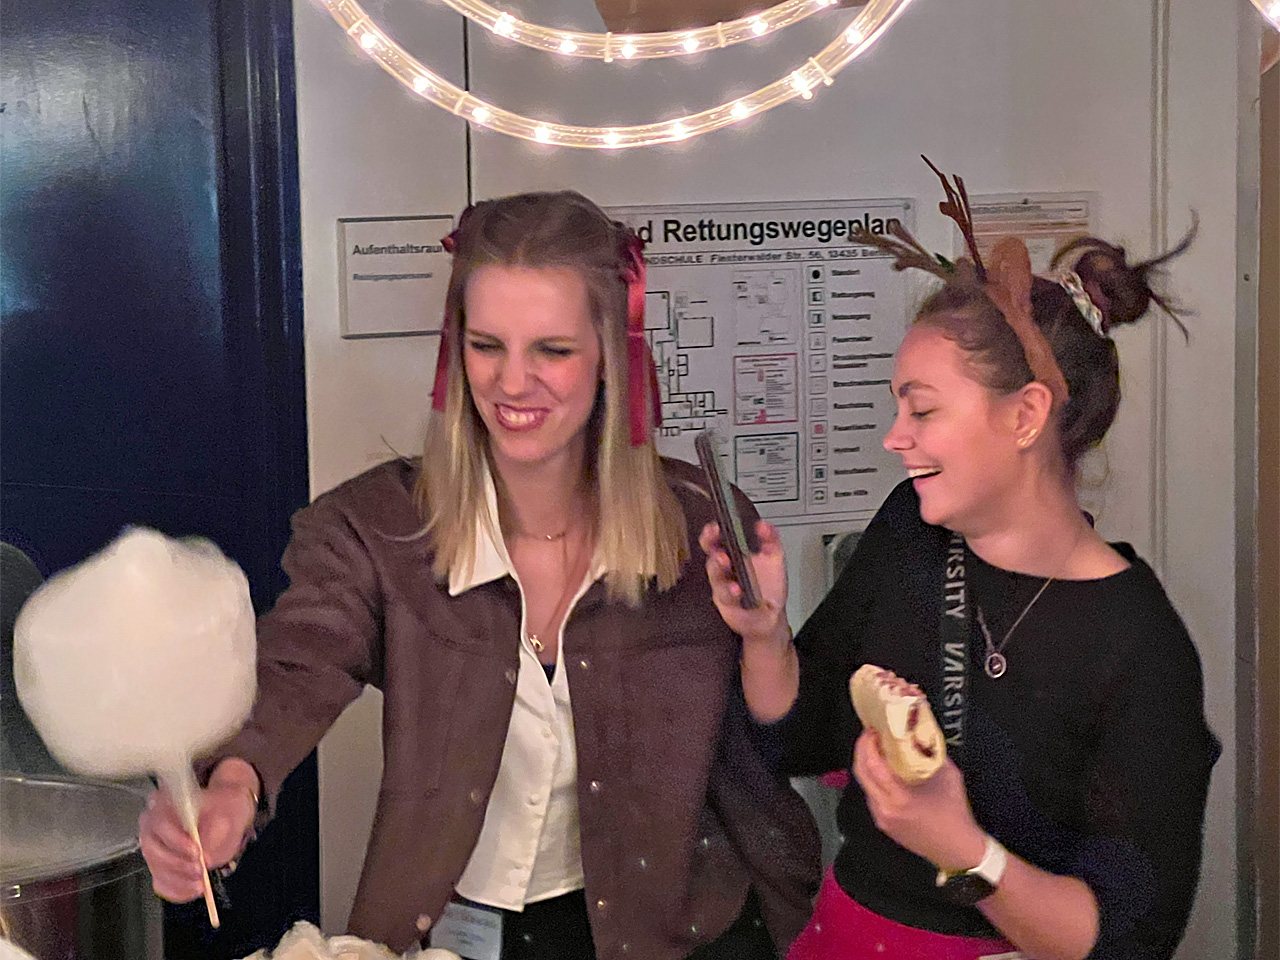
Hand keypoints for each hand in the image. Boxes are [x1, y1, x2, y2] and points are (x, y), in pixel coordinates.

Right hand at [138, 762, 258, 901]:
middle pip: (152, 850)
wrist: (226, 811)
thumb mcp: (225, 813)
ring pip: (155, 868)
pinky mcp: (160, 864)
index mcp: (166, 803)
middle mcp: (152, 825)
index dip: (176, 840)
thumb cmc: (224, 807)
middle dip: (177, 864)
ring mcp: (154, 846)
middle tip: (200, 870)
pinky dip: (176, 890)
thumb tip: (205, 859)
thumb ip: (214, 833)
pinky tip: (193, 890)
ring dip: (178, 880)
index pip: (160, 823)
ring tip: (200, 883)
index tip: (197, 851)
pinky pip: (160, 882)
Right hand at [699, 519, 788, 644]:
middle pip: (710, 553)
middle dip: (710, 546)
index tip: (716, 527)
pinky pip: (724, 596)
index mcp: (734, 554)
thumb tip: (764, 526)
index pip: (718, 538)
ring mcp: (723, 585)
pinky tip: (737, 589)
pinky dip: (730, 591)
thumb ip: (771, 539)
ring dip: (718, 567)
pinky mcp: (725, 602)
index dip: (712, 532)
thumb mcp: (774, 558)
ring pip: (715, 574)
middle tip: (718, 543)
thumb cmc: (767, 586)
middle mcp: (725, 568)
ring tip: (726, 563)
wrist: (769, 614)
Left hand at [852, 729, 985, 872]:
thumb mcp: (948, 776)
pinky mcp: (884, 825)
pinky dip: (873, 781)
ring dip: (866, 765)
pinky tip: (884, 773)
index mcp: (899, 797)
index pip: (872, 765)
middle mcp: (885, 808)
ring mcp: (882, 818)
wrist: (958, 850)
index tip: (872, 730)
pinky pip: (871, 797)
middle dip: (862, 750)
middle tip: (870, 736)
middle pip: (861, 773)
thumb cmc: (955, 814)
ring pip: (864, 785)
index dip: (868, 744)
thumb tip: (922, 733)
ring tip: (878, 751)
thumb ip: (932, 753)